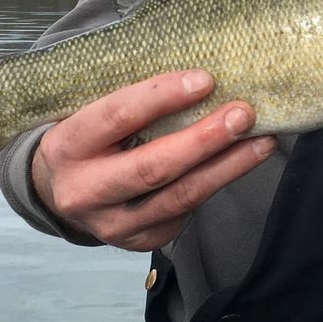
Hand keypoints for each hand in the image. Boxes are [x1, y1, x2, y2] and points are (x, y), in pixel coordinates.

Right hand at [30, 69, 276, 250]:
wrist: (60, 191)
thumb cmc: (89, 139)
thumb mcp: (90, 113)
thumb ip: (133, 101)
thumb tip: (201, 80)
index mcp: (67, 146)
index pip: (118, 116)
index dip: (163, 97)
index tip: (206, 80)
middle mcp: (84, 191)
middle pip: (153, 166)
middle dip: (204, 139)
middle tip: (243, 114)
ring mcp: (111, 224)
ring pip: (179, 196)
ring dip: (228, 167)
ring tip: (262, 142)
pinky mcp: (138, 241)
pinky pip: (184, 213)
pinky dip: (215, 185)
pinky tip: (237, 164)